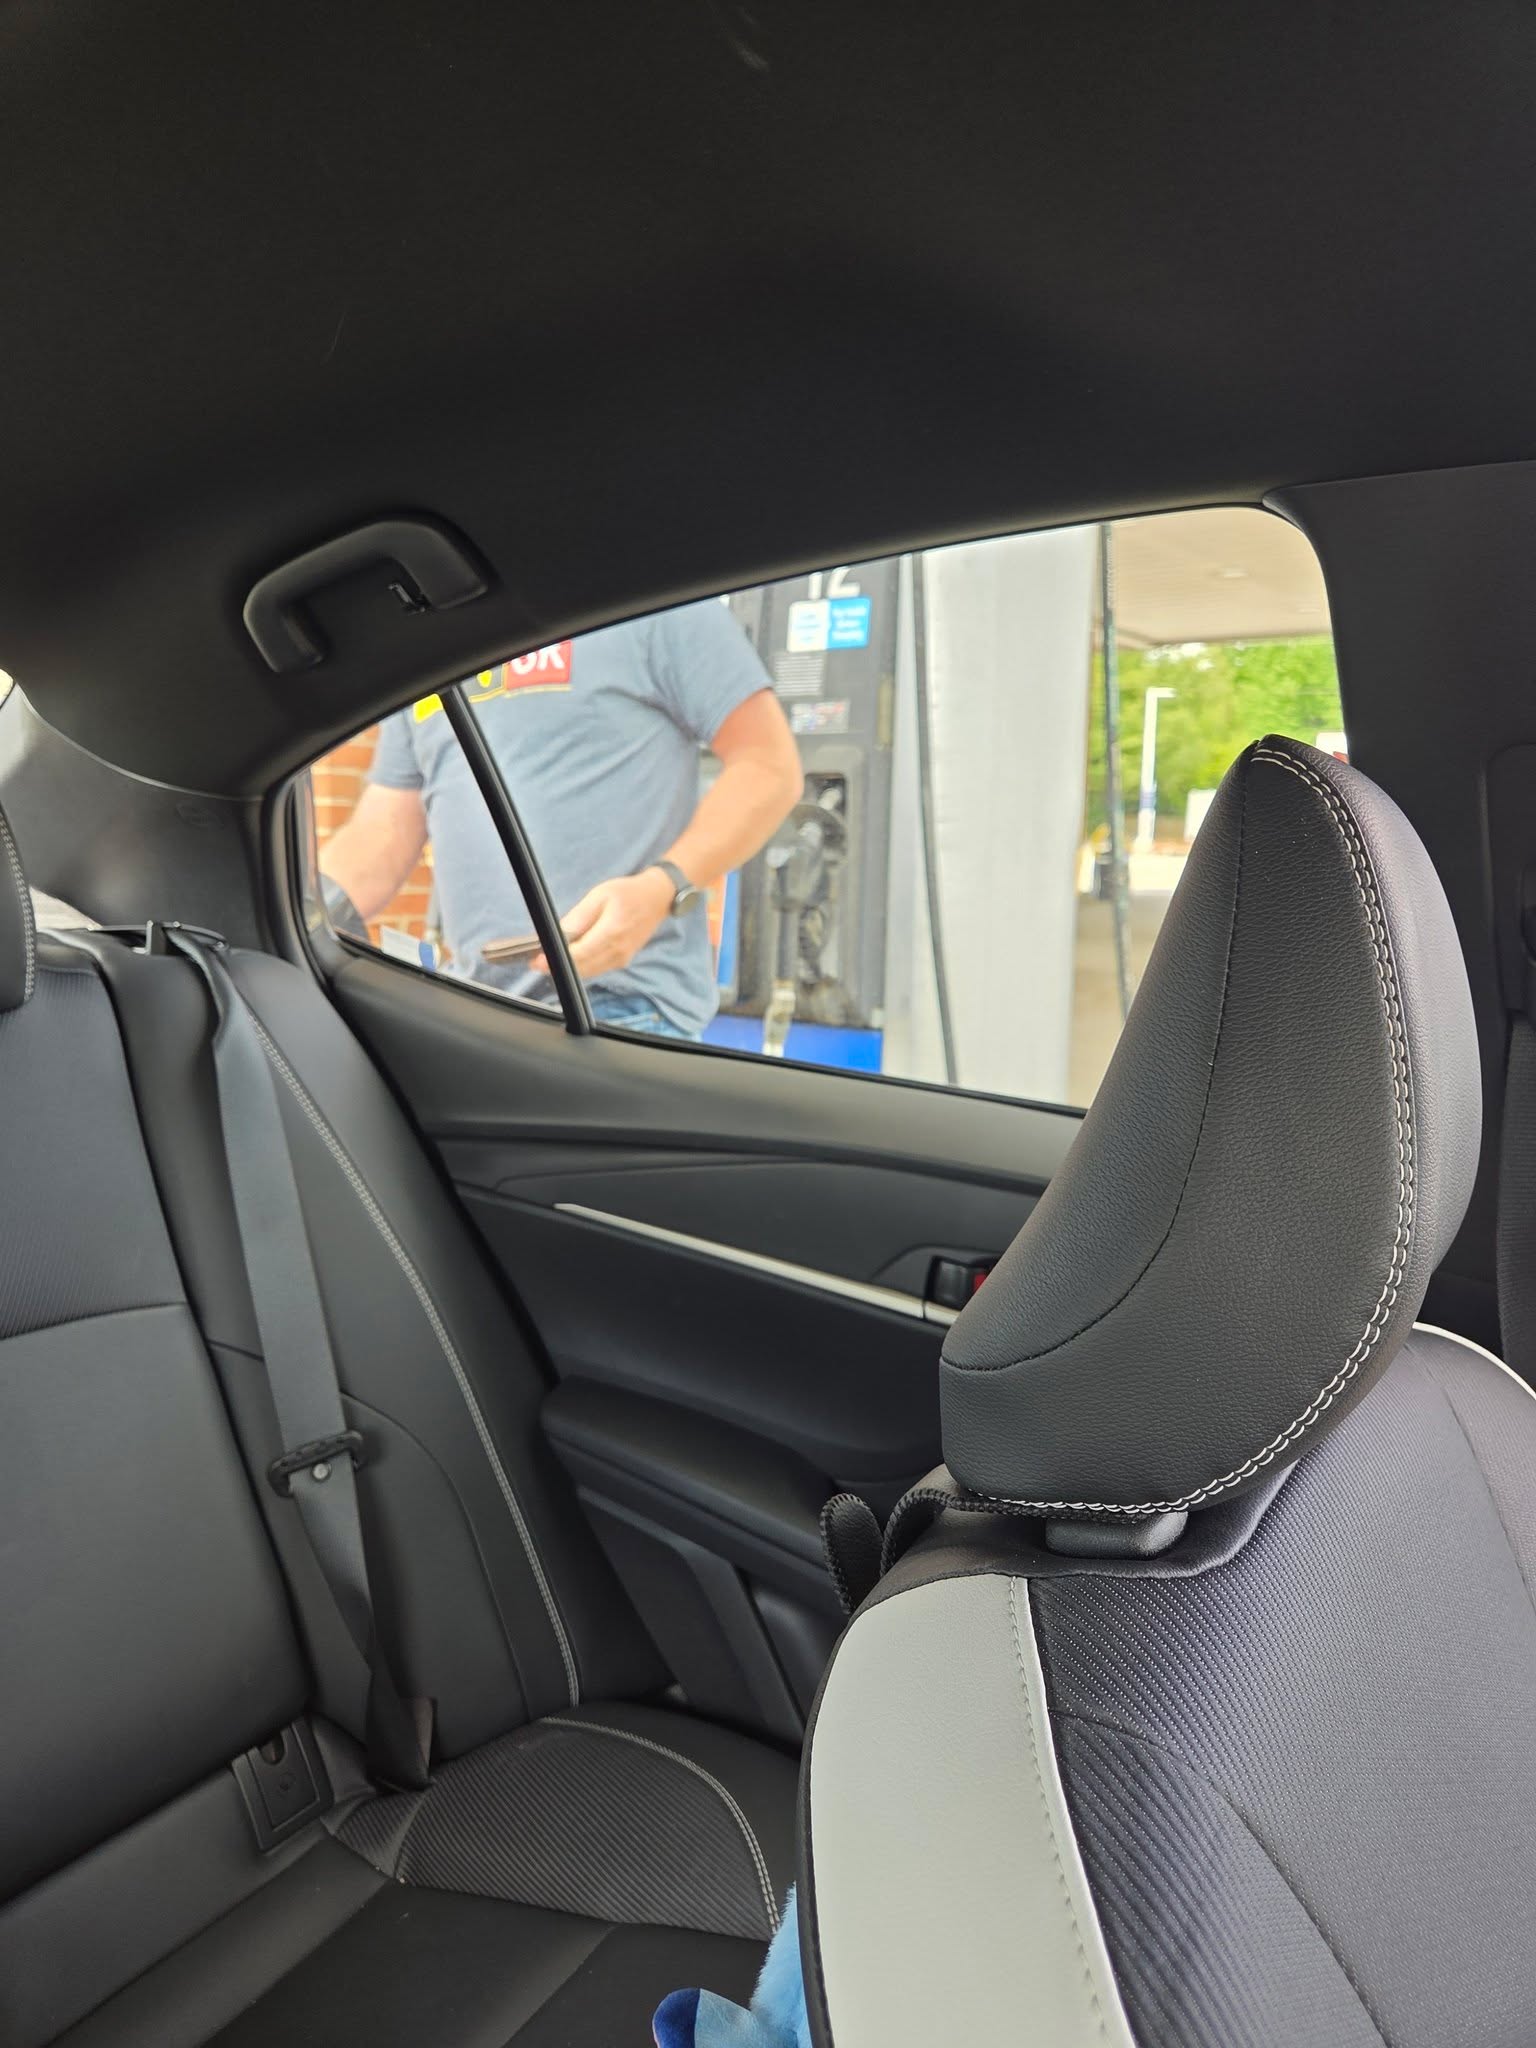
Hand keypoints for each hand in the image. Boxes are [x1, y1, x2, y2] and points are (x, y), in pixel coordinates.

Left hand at [532, 868, 674, 979]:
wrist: (656, 899)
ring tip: (548, 960)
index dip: (556, 960)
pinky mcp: (621, 961)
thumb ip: (580, 917)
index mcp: (612, 932)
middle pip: (582, 968)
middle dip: (557, 966)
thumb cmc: (628, 893)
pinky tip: (569, 958)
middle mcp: (618, 951)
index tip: (538, 961)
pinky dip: (581, 966)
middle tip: (535, 962)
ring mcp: (621, 959)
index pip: (579, 954)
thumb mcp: (599, 895)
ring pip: (588, 972)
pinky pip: (597, 969)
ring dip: (568, 968)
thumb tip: (560, 934)